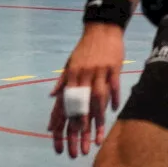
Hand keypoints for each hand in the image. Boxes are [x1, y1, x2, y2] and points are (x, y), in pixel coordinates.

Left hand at [48, 24, 123, 158]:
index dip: (66, 118)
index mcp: (72, 74)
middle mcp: (84, 73)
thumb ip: (62, 81)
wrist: (102, 28)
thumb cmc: (85, 48)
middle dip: (82, 122)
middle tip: (82, 138)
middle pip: (82, 102)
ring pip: (98, 95)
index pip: (67, 100)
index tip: (64, 135)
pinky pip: (114, 85)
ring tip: (99, 129)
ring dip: (98, 114)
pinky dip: (114, 97)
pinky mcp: (113, 66)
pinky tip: (115, 109)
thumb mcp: (70, 63)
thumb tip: (52, 96)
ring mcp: (99, 70)